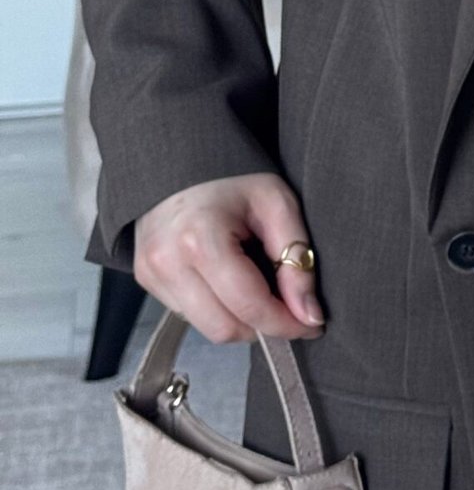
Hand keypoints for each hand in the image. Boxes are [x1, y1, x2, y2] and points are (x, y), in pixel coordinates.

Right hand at [133, 173, 325, 345]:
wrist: (180, 161)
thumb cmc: (233, 179)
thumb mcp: (277, 203)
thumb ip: (297, 257)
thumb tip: (309, 314)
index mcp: (201, 239)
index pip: (248, 306)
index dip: (285, 323)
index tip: (312, 323)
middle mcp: (168, 262)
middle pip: (225, 328)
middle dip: (263, 326)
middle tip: (288, 308)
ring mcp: (151, 274)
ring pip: (207, 328)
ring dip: (240, 320)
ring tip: (259, 286)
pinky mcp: (146, 281)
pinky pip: (190, 316)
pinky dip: (218, 309)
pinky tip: (229, 281)